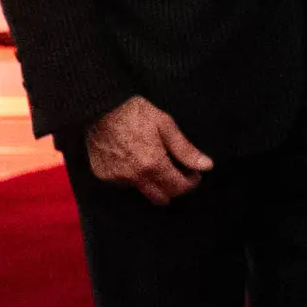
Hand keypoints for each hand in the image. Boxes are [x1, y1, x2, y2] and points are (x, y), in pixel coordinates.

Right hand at [86, 96, 211, 206]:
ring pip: (142, 191)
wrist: (99, 108)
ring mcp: (116, 177)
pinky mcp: (103, 175)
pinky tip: (135, 161)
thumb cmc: (135, 113)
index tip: (193, 173)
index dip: (190, 182)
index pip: (178, 188)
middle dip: (173, 188)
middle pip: (161, 197)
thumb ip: (185, 150)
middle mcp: (134, 176)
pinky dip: (133, 177)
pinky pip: (124, 184)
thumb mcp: (166, 126)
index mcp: (152, 164)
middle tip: (177, 172)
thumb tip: (207, 166)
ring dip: (152, 183)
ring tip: (154, 162)